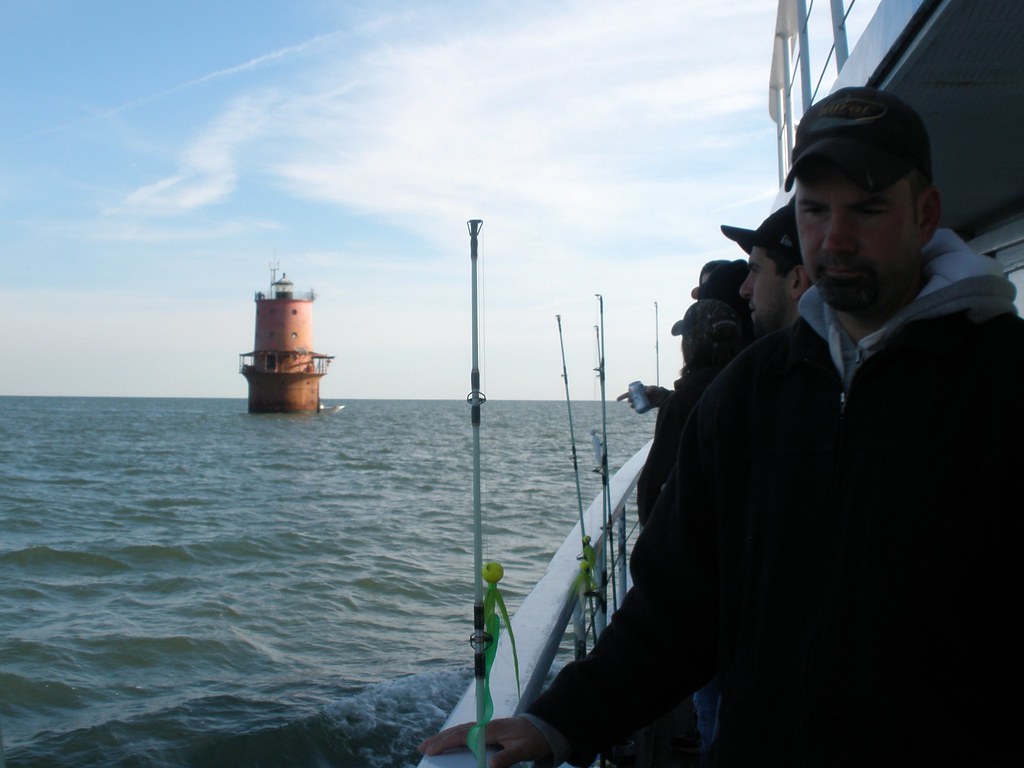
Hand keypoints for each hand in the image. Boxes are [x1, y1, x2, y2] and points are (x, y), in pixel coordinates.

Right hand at [418, 717, 550, 767]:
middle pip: (457, 731)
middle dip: (438, 739)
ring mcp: (486, 727)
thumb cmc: (533, 739)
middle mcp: (486, 726)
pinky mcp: (488, 731)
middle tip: (420, 748)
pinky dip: (453, 737)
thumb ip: (507, 758)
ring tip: (428, 745)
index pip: (464, 736)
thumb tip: (489, 766)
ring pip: (460, 731)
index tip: (431, 750)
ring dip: (443, 737)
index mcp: (492, 729)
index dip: (446, 743)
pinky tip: (447, 742)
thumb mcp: (524, 750)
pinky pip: (466, 733)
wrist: (544, 728)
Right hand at [617, 385, 667, 409]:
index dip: (623, 396)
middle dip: (629, 400)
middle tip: (630, 401)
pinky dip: (637, 410)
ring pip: (635, 404)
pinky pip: (639, 408)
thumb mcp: (654, 388)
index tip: (617, 399)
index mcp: (638, 391)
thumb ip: (651, 389)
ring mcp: (642, 401)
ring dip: (632, 405)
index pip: (628, 393)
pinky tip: (636, 410)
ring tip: (632, 406)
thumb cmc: (657, 390)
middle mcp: (639, 396)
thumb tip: (646, 391)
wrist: (663, 397)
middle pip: (631, 399)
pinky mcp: (645, 406)